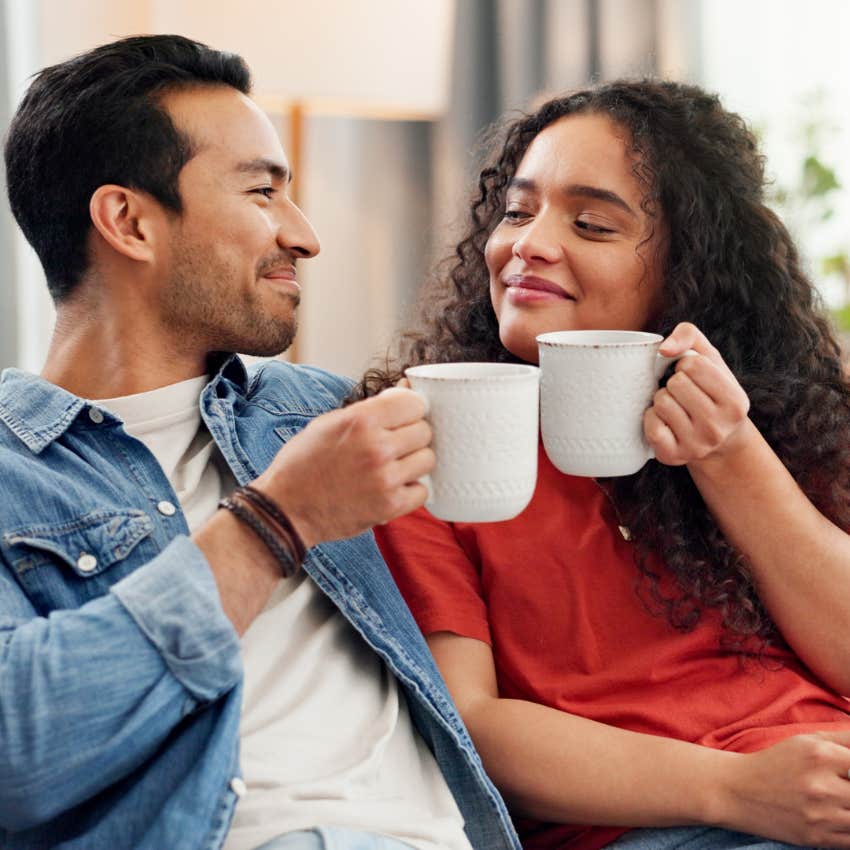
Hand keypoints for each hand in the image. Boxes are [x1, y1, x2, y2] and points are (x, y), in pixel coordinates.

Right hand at [253, 387, 433, 547]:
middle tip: (392, 446)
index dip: (409, 410)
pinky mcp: (389, 506)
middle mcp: (377, 447)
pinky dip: (410, 490)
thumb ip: (372, 406)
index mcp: (361, 420)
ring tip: (391, 467)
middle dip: (411, 436)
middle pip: (424, 431)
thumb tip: (408, 388)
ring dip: (413, 462)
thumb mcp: (331, 422)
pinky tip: (390, 487)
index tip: (401, 419)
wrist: (285, 509)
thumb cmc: (304, 462)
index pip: (414, 404)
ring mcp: (385, 478)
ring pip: (427, 459)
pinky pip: (422, 491)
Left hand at [643, 322, 751, 466]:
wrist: (717, 439)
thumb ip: (689, 336)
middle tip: (684, 394)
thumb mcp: (709, 358)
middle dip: (674, 383)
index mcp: (735, 401)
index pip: (693, 365)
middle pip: (675, 384)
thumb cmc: (710, 390)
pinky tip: (665, 422)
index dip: (686, 365)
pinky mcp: (673, 456)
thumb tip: (664, 349)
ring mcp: (696, 445)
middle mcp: (719, 427)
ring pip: (661, 403)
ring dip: (662, 399)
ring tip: (676, 407)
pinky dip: (651, 418)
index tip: (693, 376)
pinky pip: (650, 426)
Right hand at [713, 732, 849, 846]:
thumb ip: (843, 738)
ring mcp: (819, 815)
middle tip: (843, 787)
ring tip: (840, 801)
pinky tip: (838, 817)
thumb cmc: (775, 763)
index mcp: (820, 755)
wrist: (737, 791)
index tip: (848, 774)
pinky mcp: (816, 838)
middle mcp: (821, 785)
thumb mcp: (805, 742)